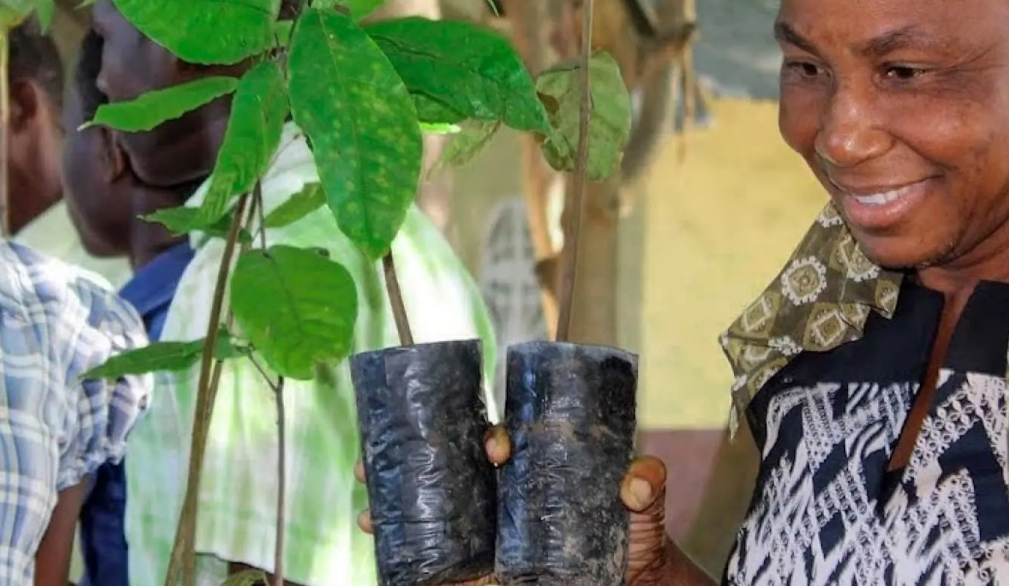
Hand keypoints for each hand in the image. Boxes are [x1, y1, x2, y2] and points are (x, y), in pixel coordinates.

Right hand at [354, 427, 673, 585]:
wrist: (632, 585)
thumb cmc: (633, 539)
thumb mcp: (642, 507)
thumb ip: (647, 484)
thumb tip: (637, 481)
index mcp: (534, 470)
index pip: (502, 444)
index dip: (491, 437)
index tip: (497, 447)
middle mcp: (501, 495)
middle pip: (447, 467)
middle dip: (405, 456)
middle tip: (376, 456)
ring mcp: (486, 532)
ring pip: (429, 508)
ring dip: (387, 501)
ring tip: (361, 500)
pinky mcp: (476, 569)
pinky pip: (431, 558)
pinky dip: (397, 547)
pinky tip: (373, 536)